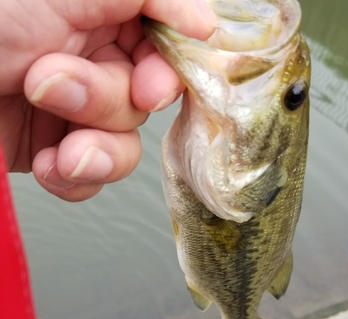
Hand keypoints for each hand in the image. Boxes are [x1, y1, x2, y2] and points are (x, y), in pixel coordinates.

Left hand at [0, 0, 215, 199]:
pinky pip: (92, 175)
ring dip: (96, 148)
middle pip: (143, 99)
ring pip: (124, 144)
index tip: (152, 86)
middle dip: (105, 102)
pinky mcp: (53, 151)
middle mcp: (88, 60)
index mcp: (96, 12)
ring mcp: (72, 112)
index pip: (162, 43)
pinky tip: (47, 166)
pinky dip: (75, 177)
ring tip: (55, 145)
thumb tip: (204, 21)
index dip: (166, 69)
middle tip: (52, 86)